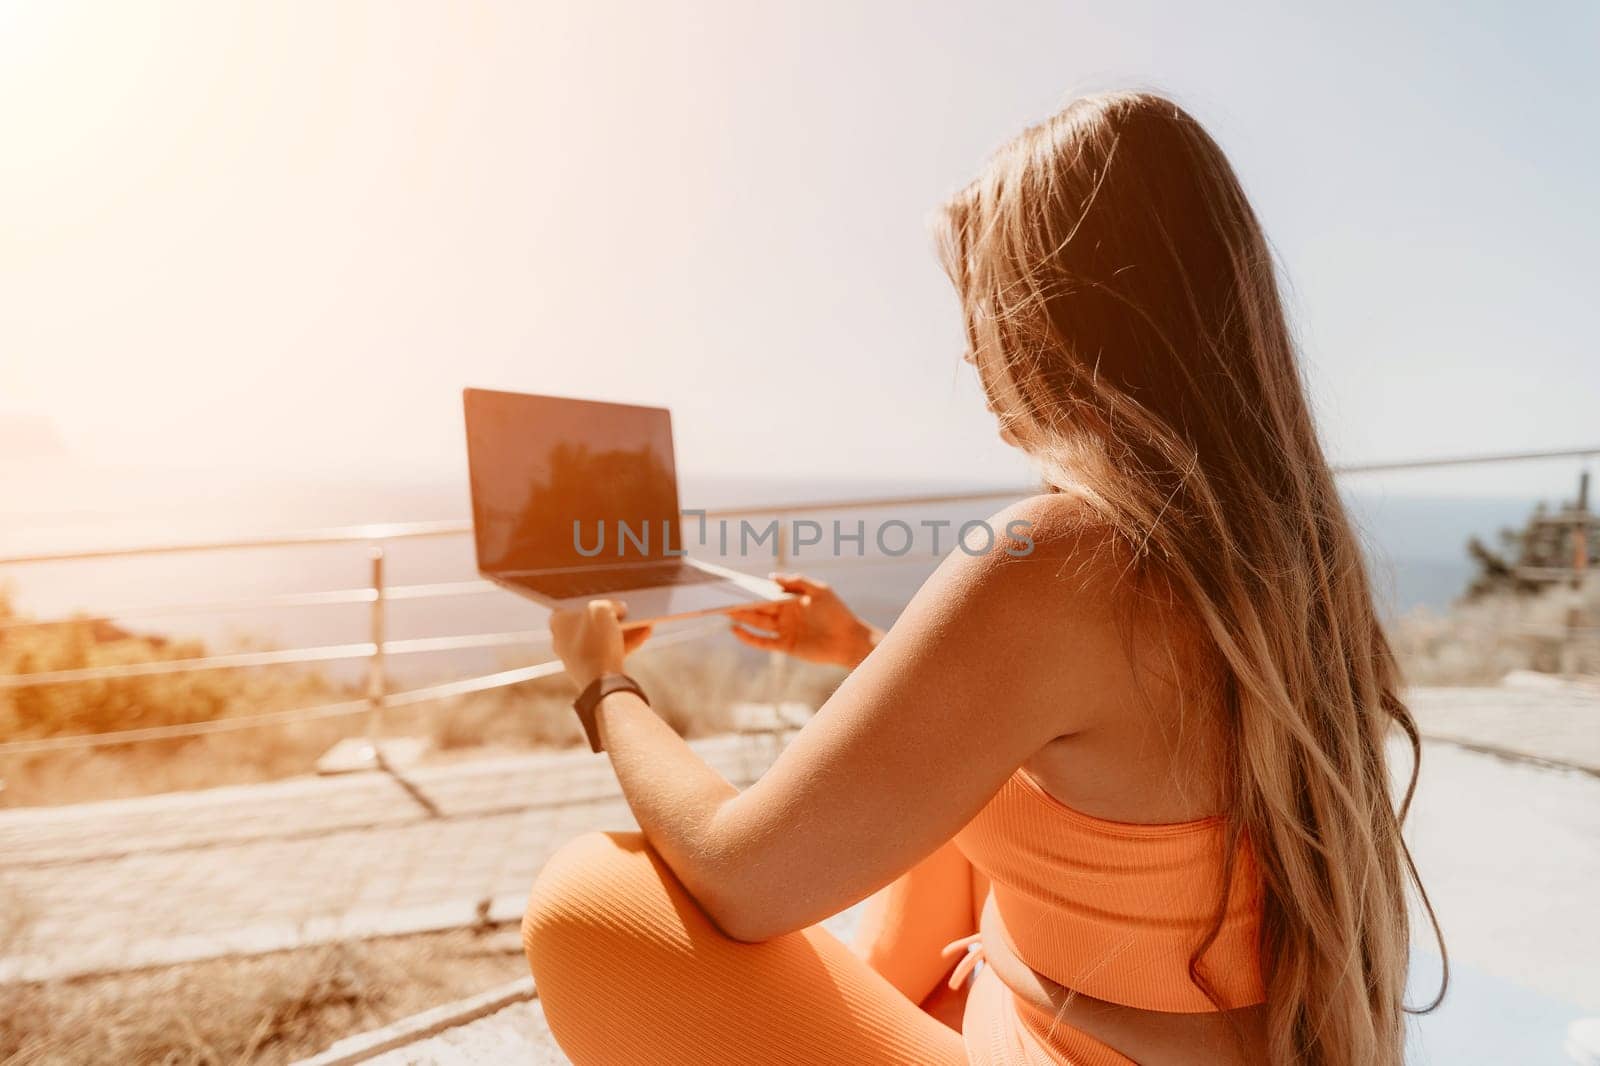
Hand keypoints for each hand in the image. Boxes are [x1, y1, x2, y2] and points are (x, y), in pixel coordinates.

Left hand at [549, 600, 652, 689]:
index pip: (574, 603)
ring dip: (624, 628)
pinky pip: (611, 651)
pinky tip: (645, 633)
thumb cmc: (595, 640)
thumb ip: (610, 604)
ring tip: (643, 619)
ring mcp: (578, 656)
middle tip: (628, 607)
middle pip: (592, 620)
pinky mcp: (593, 669)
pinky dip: (627, 643)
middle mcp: (563, 639)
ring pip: (604, 636)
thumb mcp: (602, 608)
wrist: (602, 679)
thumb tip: (619, 609)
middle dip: (614, 614)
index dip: (593, 597)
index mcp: (557, 622)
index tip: (608, 595)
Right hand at [727, 573, 880, 668]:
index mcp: (790, 599)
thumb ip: (796, 582)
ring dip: (741, 617)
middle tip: (720, 596)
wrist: (849, 639)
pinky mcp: (786, 645)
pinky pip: (763, 642)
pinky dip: (749, 637)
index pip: (765, 592)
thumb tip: (770, 577)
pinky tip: (736, 631)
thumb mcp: (819, 590)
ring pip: (757, 622)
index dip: (750, 588)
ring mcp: (784, 630)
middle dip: (740, 602)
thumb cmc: (837, 612)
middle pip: (757, 607)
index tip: (733, 582)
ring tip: (723, 610)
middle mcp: (784, 614)